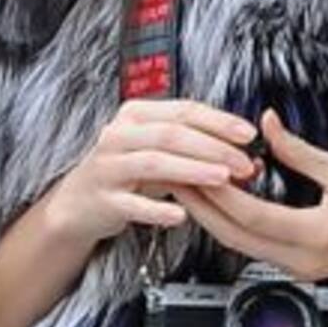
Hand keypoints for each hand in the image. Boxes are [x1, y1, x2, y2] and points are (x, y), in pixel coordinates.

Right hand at [45, 99, 261, 244]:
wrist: (80, 202)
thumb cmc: (128, 172)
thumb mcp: (159, 153)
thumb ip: (197, 152)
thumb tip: (247, 158)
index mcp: (136, 115)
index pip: (182, 110)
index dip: (217, 120)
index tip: (248, 133)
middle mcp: (119, 134)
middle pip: (170, 133)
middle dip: (212, 147)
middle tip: (243, 162)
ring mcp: (108, 166)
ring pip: (153, 162)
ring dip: (191, 170)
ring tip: (222, 179)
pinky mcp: (103, 198)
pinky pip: (131, 203)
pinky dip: (157, 209)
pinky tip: (180, 216)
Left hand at [171, 109, 327, 281]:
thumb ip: (298, 152)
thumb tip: (266, 122)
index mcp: (316, 236)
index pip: (251, 216)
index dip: (217, 192)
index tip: (192, 167)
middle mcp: (303, 261)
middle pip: (235, 238)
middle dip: (201, 207)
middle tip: (173, 176)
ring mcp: (301, 269)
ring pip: (241, 245)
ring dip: (213, 216)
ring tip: (187, 183)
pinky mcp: (301, 267)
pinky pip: (255, 246)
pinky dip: (233, 223)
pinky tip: (219, 199)